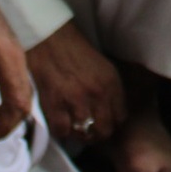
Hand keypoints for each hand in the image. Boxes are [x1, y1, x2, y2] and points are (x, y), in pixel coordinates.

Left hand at [0, 0, 34, 144]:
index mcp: (8, 61)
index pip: (17, 103)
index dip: (4, 124)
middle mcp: (19, 61)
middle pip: (25, 102)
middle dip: (9, 124)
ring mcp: (18, 58)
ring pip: (24, 94)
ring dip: (11, 114)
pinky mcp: (13, 56)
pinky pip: (20, 85)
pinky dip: (11, 102)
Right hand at [26, 20, 126, 147]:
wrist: (49, 37)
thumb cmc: (75, 50)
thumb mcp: (104, 67)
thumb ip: (111, 90)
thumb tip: (113, 112)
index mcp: (112, 83)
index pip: (121, 117)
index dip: (113, 123)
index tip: (105, 123)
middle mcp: (97, 93)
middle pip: (105, 130)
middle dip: (98, 134)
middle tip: (90, 132)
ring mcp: (75, 100)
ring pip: (84, 134)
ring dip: (80, 134)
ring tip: (75, 129)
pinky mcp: (54, 103)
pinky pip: (62, 131)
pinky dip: (61, 130)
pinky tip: (60, 123)